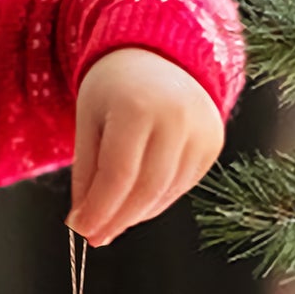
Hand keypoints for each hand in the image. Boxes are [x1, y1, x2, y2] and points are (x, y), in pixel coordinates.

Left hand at [67, 48, 224, 246]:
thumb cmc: (114, 90)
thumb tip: (83, 224)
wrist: (158, 58)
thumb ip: (86, 174)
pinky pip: (181, 186)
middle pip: (145, 189)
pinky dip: (156, 201)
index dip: (99, 209)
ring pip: (165, 193)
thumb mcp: (88, 123)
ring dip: (135, 214)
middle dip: (117, 219)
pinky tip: (136, 201)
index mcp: (138, 107)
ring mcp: (201, 131)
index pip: (118, 175)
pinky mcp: (213, 144)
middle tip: (94, 236)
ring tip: (111, 218)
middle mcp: (177, 118)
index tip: (81, 230)